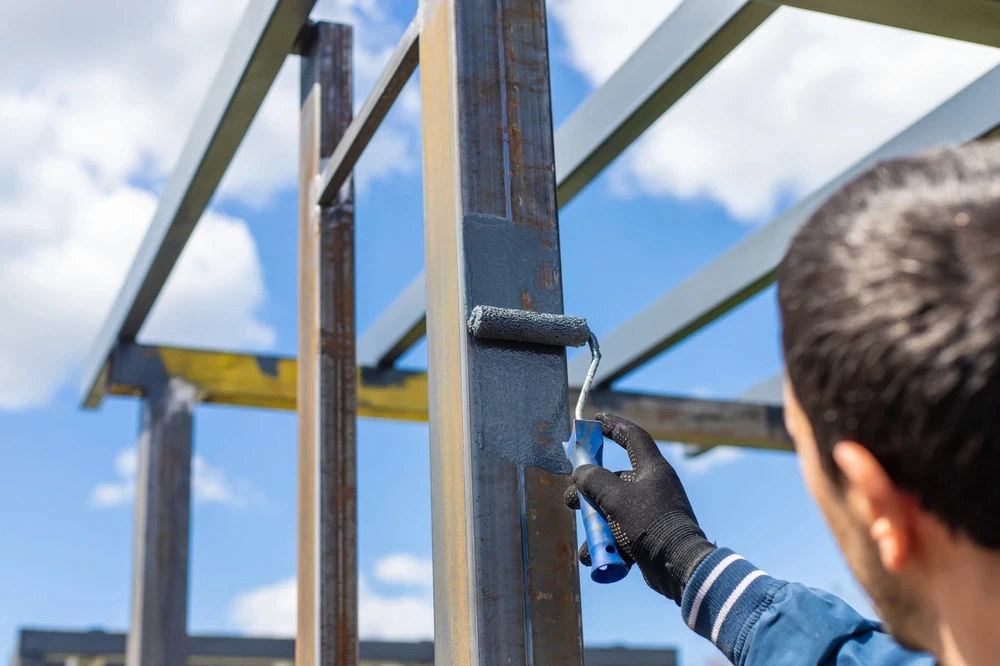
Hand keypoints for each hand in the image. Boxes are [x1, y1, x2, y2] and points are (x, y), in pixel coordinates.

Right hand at [564, 413, 715, 603]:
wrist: (678, 566)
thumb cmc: (649, 523)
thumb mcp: (615, 497)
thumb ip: (593, 480)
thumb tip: (580, 473)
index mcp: (651, 469)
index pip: (632, 437)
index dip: (613, 426)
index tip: (596, 420)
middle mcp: (652, 486)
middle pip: (612, 479)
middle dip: (587, 490)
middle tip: (571, 500)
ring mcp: (650, 511)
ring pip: (612, 508)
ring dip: (593, 522)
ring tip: (586, 536)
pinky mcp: (647, 534)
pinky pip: (619, 532)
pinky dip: (606, 542)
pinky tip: (594, 555)